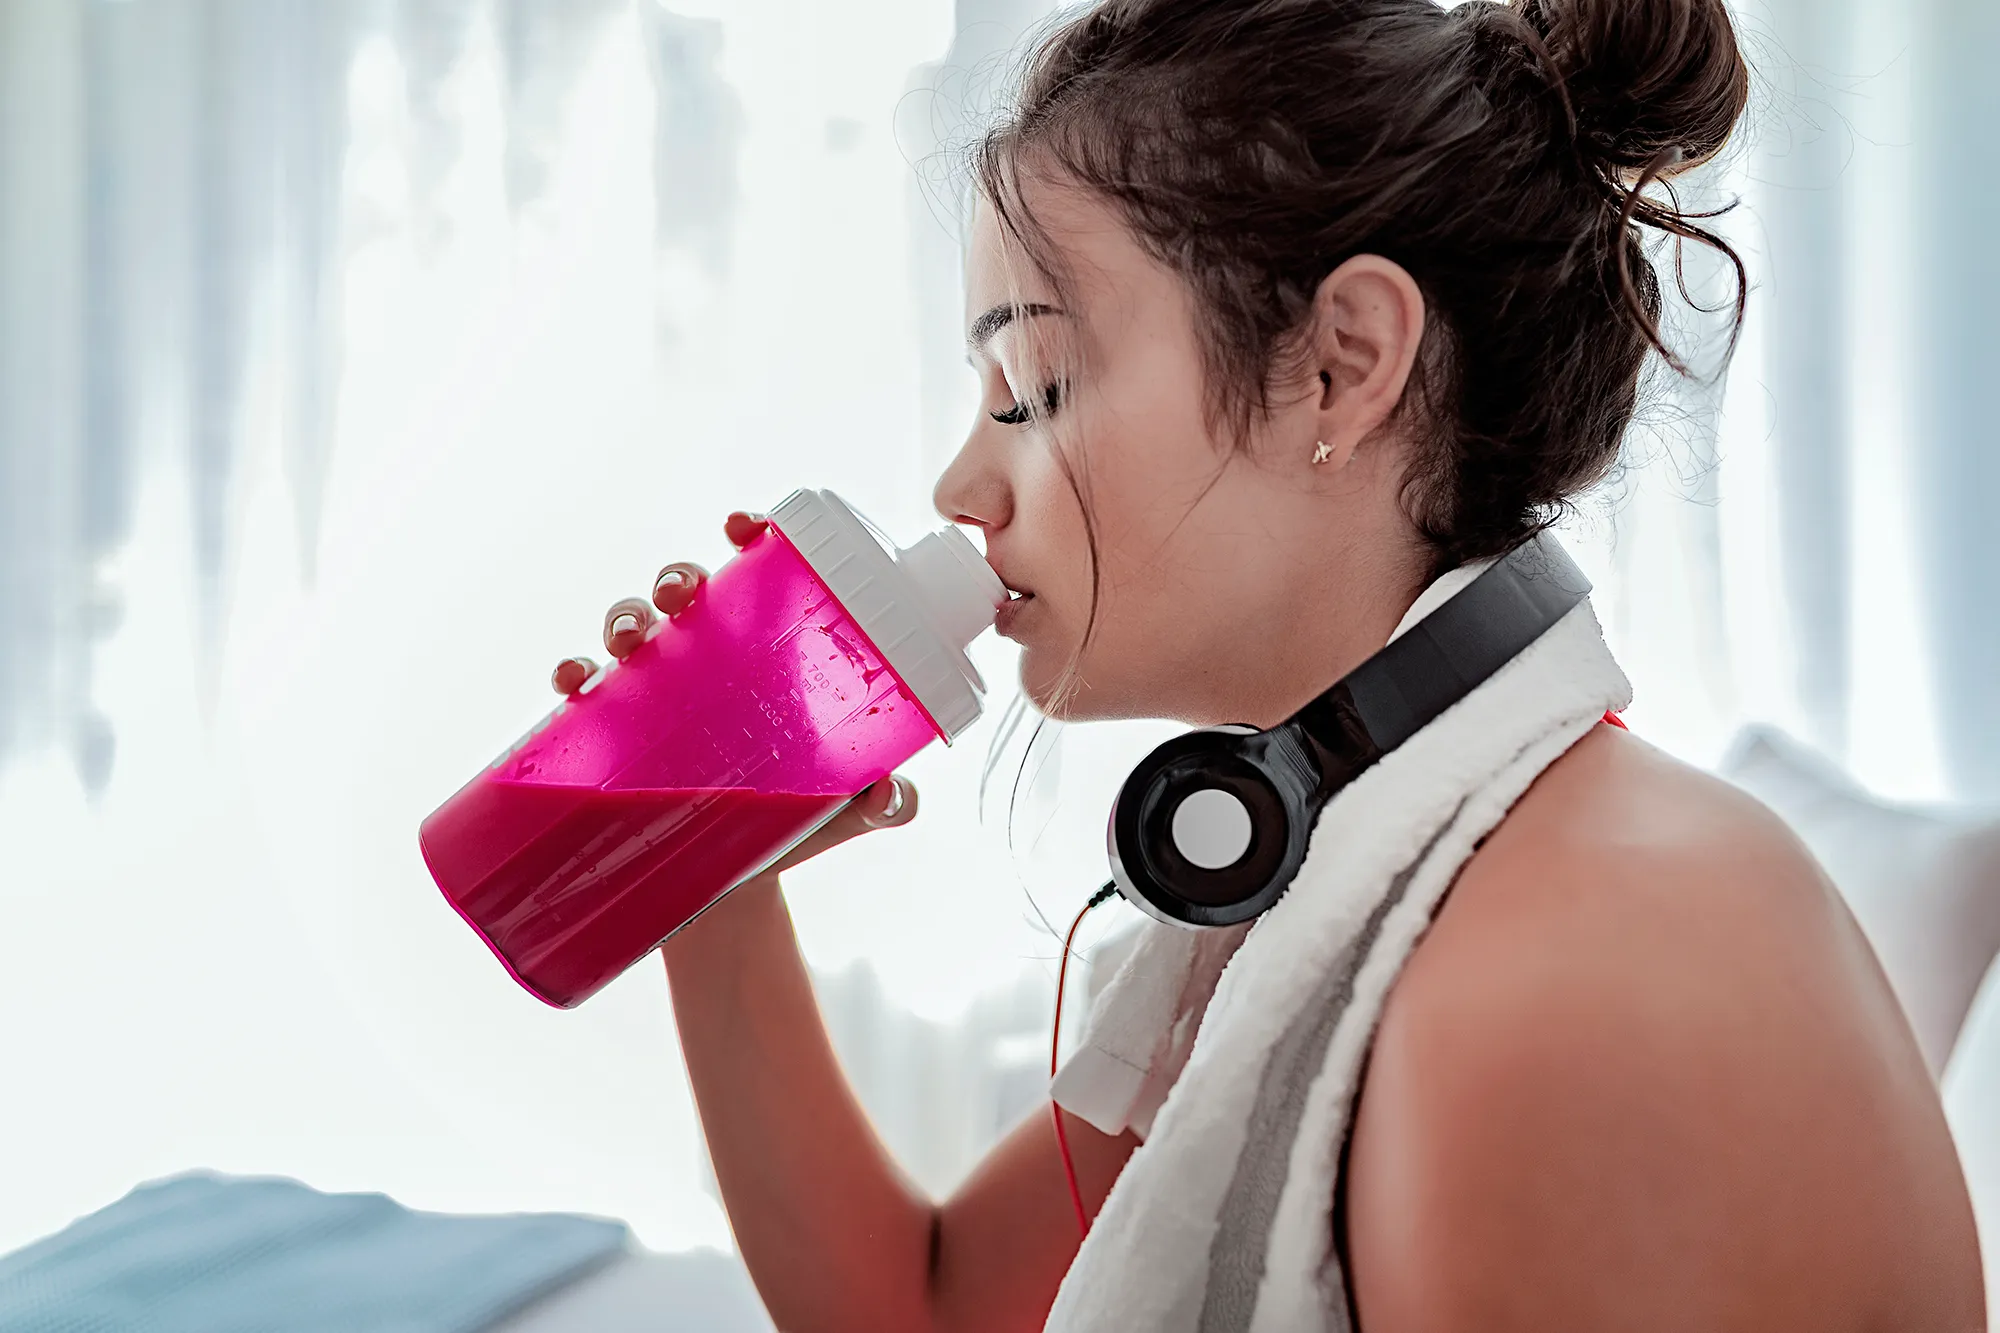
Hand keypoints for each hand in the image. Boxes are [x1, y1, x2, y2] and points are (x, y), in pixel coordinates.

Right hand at [548, 510, 917, 878]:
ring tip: (629, 638)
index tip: (743, 527)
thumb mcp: (845, 807)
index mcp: (768, 652)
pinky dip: (574, 676)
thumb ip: (882, 801)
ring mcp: (658, 692)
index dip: (749, 535)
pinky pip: (586, 691)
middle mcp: (708, 658)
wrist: (740, 881)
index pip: (759, 573)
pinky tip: (575, 681)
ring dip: (623, 616)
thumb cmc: (799, 820)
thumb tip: (893, 794)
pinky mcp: (616, 733)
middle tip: (681, 593)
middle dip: (677, 576)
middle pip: (687, 590)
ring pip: (632, 627)